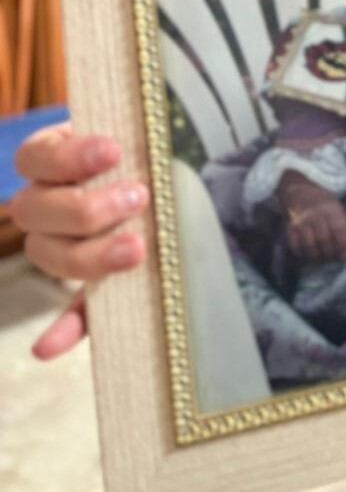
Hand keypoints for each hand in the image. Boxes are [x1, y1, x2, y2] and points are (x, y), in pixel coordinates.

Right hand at [10, 123, 148, 358]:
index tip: (115, 151)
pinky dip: (61, 330)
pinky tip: (49, 348)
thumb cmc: (142, 156)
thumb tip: (120, 144)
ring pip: (50, 256)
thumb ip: (129, 145)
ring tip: (137, 246)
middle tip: (139, 198)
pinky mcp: (83, 283)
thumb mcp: (133, 144)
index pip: (37, 158)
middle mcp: (42, 203)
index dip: (71, 157)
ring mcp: (56, 244)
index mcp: (49, 162)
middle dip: (88, 208)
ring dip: (90, 256)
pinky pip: (66, 310)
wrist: (164, 182)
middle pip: (36, 212)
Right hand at [278, 174, 345, 262]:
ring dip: (317, 257)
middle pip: (324, 240)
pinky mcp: (292, 228)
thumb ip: (343, 228)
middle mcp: (316, 215)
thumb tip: (345, 253)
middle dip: (330, 254)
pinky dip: (303, 254)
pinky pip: (296, 246)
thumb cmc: (325, 205)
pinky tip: (309, 255)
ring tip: (322, 259)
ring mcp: (302, 222)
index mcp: (332, 210)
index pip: (338, 231)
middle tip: (333, 259)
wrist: (302, 193)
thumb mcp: (338, 209)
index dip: (342, 247)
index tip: (345, 257)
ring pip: (309, 245)